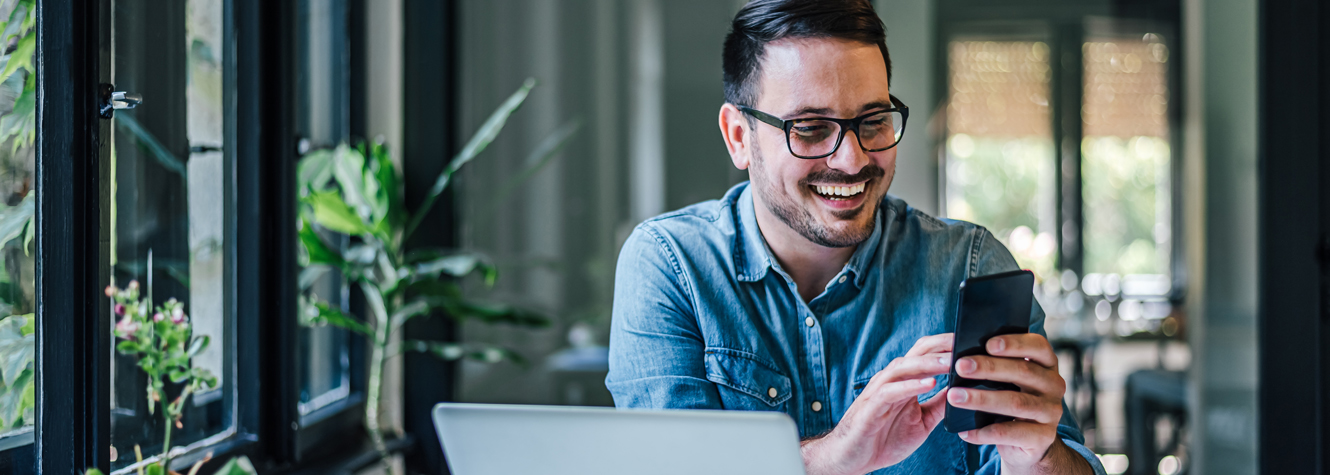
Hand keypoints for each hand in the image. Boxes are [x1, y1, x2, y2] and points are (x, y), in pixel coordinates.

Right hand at [801, 334, 952, 474]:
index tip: (969, 340)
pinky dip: (911, 385)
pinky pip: (891, 391)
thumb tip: (962, 391)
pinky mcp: (871, 406)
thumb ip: (939, 405)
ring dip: (929, 363)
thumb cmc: (885, 438)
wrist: (853, 458)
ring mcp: (880, 391)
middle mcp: (892, 380)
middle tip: (964, 342)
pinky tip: (930, 383)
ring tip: (950, 362)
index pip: (926, 354)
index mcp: (904, 381)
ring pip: (904, 367)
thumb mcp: (922, 422)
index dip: (945, 346)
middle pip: (916, 353)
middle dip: (940, 347)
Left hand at [948, 334, 1089, 473]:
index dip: (1015, 343)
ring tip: (954, 397)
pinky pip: (1012, 433)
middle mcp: (1054, 385)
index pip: (1038, 346)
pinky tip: (964, 431)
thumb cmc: (1010, 399)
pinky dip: (985, 432)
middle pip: (1023, 371)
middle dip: (989, 368)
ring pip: (1016, 402)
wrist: (1026, 441)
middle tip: (960, 367)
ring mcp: (1051, 412)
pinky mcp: (1044, 437)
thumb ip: (993, 366)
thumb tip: (960, 359)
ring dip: (982, 399)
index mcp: (1046, 364)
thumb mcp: (1007, 380)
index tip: (988, 344)